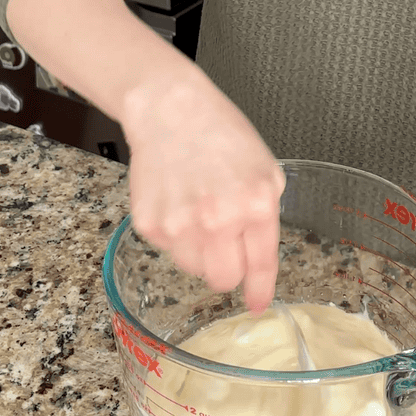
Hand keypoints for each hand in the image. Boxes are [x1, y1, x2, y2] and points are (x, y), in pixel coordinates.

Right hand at [120, 58, 285, 315]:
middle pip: (223, 280)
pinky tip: (178, 201)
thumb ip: (266, 215)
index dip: (260, 291)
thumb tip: (260, 259)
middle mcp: (219, 219)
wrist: (171, 110)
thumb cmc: (220, 133)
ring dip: (199, 250)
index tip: (257, 305)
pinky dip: (175, 234)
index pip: (260, 265)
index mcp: (256, 204)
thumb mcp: (265, 169)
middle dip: (227, 268)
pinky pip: (168, 250)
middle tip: (224, 242)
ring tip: (198, 210)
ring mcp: (181, 224)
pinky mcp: (149, 224)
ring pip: (193, 268)